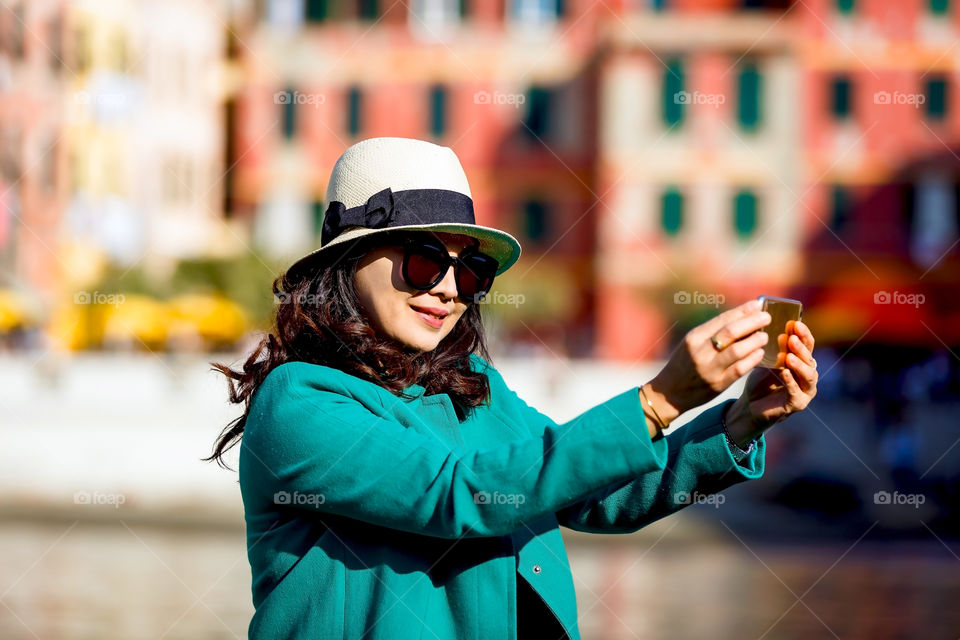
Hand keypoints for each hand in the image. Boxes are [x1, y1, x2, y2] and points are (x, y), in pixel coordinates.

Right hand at [645, 299, 771, 424]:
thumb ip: (713, 332)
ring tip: (764, 336)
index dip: (742, 311)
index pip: (722, 319)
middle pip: (731, 332)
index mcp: (694, 338)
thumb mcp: (693, 344)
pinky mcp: (717, 384)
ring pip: (737, 350)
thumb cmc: (684, 364)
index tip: (757, 304)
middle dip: (752, 322)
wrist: (669, 392)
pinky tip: (760, 353)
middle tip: (766, 317)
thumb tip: (742, 317)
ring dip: (755, 341)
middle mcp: (700, 351)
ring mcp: (709, 369)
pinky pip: (739, 369)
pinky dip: (752, 359)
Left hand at [724, 319, 818, 445]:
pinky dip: (790, 382)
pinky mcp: (798, 403)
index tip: (794, 323)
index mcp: (803, 361)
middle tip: (791, 338)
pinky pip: (796, 392)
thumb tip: (771, 324)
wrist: (751, 405)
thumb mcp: (767, 359)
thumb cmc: (761, 379)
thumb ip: (774, 346)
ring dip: (799, 364)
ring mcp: (806, 390)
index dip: (803, 334)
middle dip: (801, 348)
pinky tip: (784, 373)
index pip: (808, 344)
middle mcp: (808, 374)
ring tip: (789, 356)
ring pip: (809, 375)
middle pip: (810, 358)